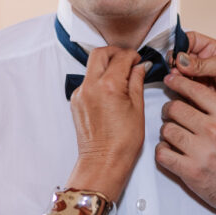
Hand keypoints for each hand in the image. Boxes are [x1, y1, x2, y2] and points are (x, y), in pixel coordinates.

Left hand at [66, 46, 148, 200]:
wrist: (103, 162)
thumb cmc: (123, 142)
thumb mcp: (138, 108)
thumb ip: (137, 82)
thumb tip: (139, 67)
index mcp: (109, 86)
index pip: (121, 57)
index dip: (132, 56)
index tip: (138, 60)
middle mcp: (90, 86)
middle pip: (100, 53)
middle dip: (115, 52)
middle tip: (127, 60)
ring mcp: (80, 94)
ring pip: (91, 66)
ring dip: (106, 64)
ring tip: (120, 76)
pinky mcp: (76, 101)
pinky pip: (87, 81)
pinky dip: (98, 78)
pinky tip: (110, 90)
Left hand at [156, 73, 215, 214]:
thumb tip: (193, 97)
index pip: (195, 89)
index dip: (178, 82)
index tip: (171, 80)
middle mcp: (214, 130)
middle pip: (175, 108)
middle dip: (169, 110)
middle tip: (170, 114)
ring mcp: (201, 152)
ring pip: (166, 130)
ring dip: (166, 132)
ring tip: (172, 135)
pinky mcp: (191, 173)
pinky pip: (163, 154)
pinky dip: (162, 151)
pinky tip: (169, 151)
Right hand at [171, 31, 215, 126]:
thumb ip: (202, 63)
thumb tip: (180, 59)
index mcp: (212, 49)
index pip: (190, 40)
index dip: (180, 43)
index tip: (175, 50)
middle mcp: (203, 63)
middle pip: (181, 56)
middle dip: (175, 60)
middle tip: (174, 66)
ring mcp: (199, 78)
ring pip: (179, 72)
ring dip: (175, 74)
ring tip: (176, 76)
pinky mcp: (196, 94)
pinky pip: (182, 88)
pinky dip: (178, 87)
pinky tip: (178, 86)